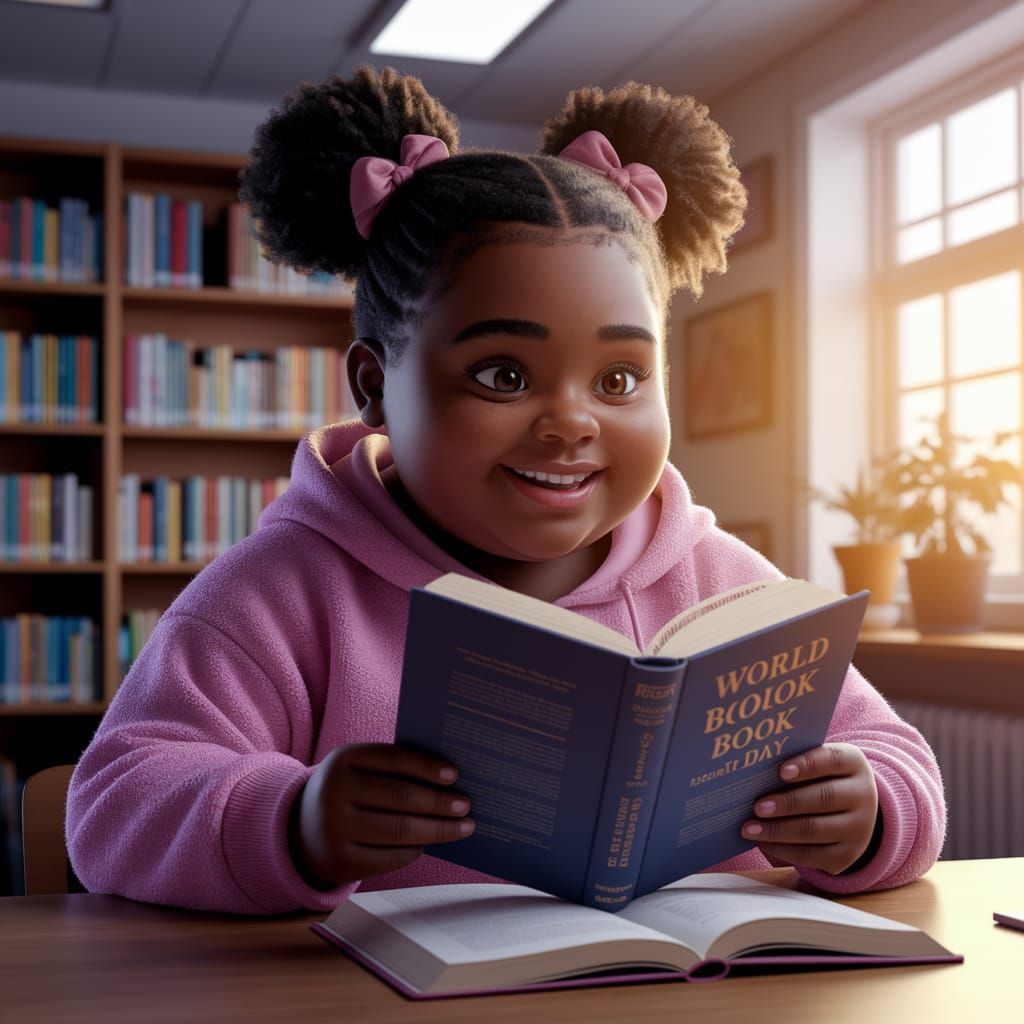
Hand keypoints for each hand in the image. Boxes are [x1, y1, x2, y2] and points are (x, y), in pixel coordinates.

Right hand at [290, 743, 474, 887]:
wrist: (300, 830)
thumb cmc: (349, 792)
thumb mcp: (359, 770)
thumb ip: (394, 768)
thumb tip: (451, 780)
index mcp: (343, 760)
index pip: (393, 759)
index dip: (426, 766)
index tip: (455, 775)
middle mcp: (334, 792)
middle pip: (400, 797)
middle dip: (440, 802)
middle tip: (466, 805)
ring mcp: (334, 829)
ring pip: (399, 830)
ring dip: (438, 829)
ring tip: (463, 827)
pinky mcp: (339, 862)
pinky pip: (388, 858)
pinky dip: (413, 851)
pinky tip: (427, 844)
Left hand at [741, 743, 878, 874]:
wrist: (854, 810)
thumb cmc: (821, 777)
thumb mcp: (818, 763)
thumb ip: (794, 761)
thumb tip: (754, 768)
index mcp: (854, 763)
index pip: (833, 760)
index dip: (807, 765)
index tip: (780, 771)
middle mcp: (863, 796)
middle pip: (823, 798)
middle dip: (787, 803)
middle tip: (757, 806)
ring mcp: (858, 829)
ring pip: (815, 830)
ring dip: (778, 830)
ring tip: (749, 828)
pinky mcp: (846, 856)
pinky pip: (812, 855)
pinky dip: (782, 849)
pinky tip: (762, 842)